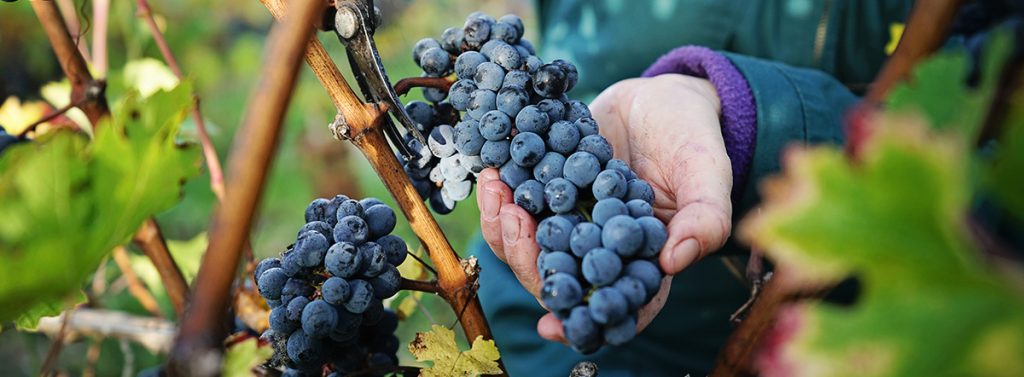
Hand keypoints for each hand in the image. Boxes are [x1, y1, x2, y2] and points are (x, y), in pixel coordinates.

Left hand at [477, 73, 732, 342]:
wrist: (659, 99)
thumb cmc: (692, 139)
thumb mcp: (708, 171)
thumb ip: (705, 217)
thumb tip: (674, 261)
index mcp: (643, 263)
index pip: (616, 310)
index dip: (585, 325)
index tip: (552, 325)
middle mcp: (600, 254)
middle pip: (560, 282)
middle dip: (530, 263)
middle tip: (517, 222)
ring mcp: (570, 228)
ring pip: (530, 252)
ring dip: (506, 232)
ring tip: (499, 192)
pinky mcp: (549, 201)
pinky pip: (518, 213)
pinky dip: (500, 202)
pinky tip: (493, 176)